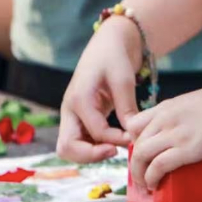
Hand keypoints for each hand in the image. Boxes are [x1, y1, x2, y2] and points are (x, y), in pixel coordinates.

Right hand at [56, 17, 144, 162]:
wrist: (107, 44)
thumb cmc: (115, 57)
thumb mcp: (123, 79)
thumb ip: (127, 107)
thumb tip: (133, 135)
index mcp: (79, 98)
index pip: (95, 132)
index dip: (116, 140)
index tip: (134, 138)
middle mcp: (70, 110)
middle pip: (67, 148)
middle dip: (90, 156)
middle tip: (116, 152)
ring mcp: (72, 116)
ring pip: (70, 149)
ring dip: (90, 155)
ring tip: (116, 149)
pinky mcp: (79, 119)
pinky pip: (80, 142)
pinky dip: (93, 148)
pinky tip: (114, 143)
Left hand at [124, 80, 201, 190]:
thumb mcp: (198, 108)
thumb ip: (192, 128)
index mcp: (167, 106)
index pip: (134, 124)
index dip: (134, 143)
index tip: (142, 156)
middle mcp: (165, 118)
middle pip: (134, 142)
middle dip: (135, 163)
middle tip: (142, 176)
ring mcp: (174, 133)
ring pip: (140, 155)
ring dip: (140, 175)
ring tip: (147, 186)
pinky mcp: (186, 148)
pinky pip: (157, 166)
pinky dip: (152, 178)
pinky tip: (156, 185)